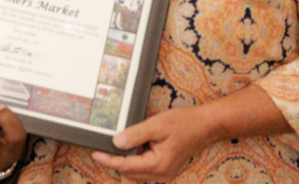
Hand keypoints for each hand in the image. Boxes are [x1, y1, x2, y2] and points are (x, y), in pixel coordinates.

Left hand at [91, 106, 212, 181]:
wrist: (204, 125)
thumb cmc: (182, 123)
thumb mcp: (156, 125)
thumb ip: (136, 134)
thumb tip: (116, 143)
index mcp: (158, 165)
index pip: (126, 166)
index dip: (108, 160)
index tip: (94, 152)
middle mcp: (161, 174)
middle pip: (130, 173)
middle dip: (114, 163)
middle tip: (101, 149)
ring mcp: (165, 174)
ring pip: (137, 174)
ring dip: (125, 164)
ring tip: (112, 149)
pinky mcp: (167, 169)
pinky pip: (146, 171)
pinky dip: (135, 162)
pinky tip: (131, 149)